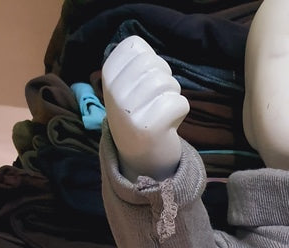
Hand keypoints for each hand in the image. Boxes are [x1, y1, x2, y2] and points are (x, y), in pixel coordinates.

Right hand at [102, 35, 190, 180]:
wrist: (141, 159)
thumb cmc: (140, 115)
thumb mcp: (127, 87)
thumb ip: (135, 65)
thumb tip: (149, 55)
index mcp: (108, 76)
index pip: (136, 46)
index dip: (151, 61)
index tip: (145, 82)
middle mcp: (114, 92)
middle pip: (155, 64)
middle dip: (165, 79)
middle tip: (158, 100)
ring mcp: (129, 111)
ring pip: (168, 82)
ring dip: (173, 95)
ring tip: (163, 112)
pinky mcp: (149, 128)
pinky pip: (179, 103)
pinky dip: (181, 112)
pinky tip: (169, 124)